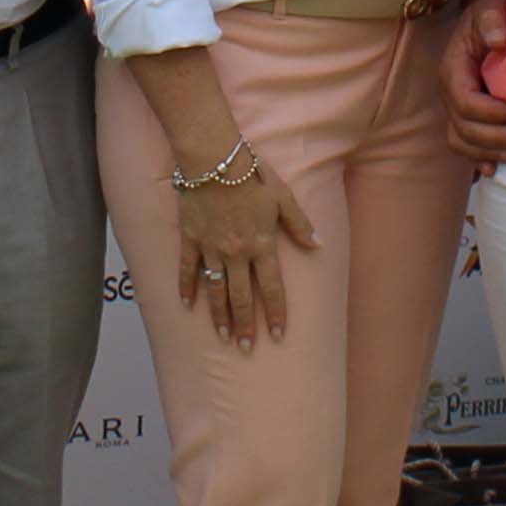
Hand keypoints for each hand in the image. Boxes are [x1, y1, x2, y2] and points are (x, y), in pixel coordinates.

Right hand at [172, 148, 320, 348]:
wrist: (213, 159)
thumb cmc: (251, 172)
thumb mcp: (283, 196)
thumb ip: (300, 224)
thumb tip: (319, 244)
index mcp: (262, 244)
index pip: (273, 288)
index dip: (277, 314)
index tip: (278, 335)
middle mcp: (237, 252)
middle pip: (242, 297)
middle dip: (245, 325)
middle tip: (245, 347)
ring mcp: (212, 248)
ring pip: (216, 290)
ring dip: (219, 315)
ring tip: (222, 336)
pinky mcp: (191, 239)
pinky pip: (188, 269)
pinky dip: (186, 288)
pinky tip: (186, 305)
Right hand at [441, 0, 505, 167]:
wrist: (490, 18)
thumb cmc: (493, 12)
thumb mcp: (492, 8)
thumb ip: (493, 21)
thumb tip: (500, 42)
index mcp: (453, 70)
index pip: (466, 103)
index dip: (494, 114)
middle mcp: (449, 92)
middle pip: (464, 128)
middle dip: (498, 138)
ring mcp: (455, 106)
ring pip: (461, 141)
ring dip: (489, 153)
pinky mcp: (466, 115)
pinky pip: (464, 144)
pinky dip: (478, 159)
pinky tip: (495, 169)